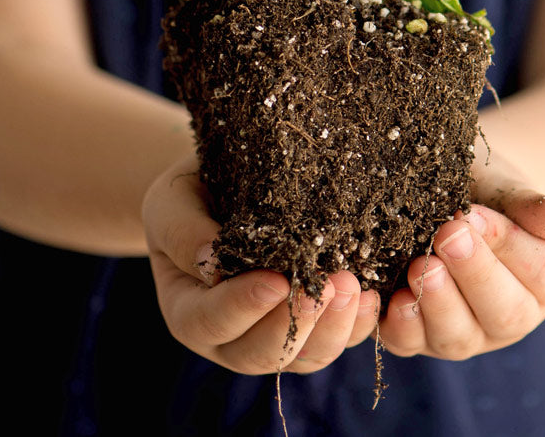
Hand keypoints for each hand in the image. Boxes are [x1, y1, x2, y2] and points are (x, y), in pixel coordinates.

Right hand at [143, 155, 378, 373]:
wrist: (223, 187)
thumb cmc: (193, 190)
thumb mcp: (173, 201)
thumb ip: (184, 230)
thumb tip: (211, 260)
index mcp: (187, 308)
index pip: (208, 321)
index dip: (242, 306)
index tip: (277, 281)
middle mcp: (228, 337)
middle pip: (260, 353)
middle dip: (296, 323)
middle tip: (327, 286)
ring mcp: (271, 336)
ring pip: (304, 357)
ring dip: (332, 328)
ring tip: (353, 287)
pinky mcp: (310, 327)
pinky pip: (334, 340)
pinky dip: (355, 325)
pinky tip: (371, 296)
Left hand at [378, 155, 544, 359]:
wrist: (444, 194)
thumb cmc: (483, 188)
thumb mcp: (506, 187)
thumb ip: (532, 205)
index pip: (540, 272)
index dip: (506, 243)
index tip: (472, 213)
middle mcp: (510, 315)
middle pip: (503, 312)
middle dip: (473, 274)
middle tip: (447, 236)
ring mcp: (466, 332)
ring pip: (458, 337)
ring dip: (438, 304)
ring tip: (421, 268)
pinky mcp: (419, 338)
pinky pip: (409, 343)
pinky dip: (398, 325)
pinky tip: (389, 300)